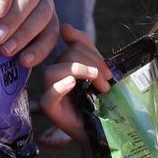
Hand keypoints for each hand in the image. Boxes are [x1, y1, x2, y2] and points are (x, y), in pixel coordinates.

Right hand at [38, 25, 111, 144]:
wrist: (103, 130)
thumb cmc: (100, 101)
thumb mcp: (98, 72)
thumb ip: (85, 49)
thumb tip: (65, 26)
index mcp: (65, 63)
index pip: (74, 45)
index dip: (90, 50)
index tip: (106, 70)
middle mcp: (54, 75)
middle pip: (68, 56)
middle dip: (93, 64)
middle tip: (107, 83)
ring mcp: (50, 92)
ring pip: (55, 70)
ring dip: (81, 71)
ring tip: (99, 85)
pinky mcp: (50, 109)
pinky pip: (50, 94)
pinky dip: (61, 86)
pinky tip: (72, 84)